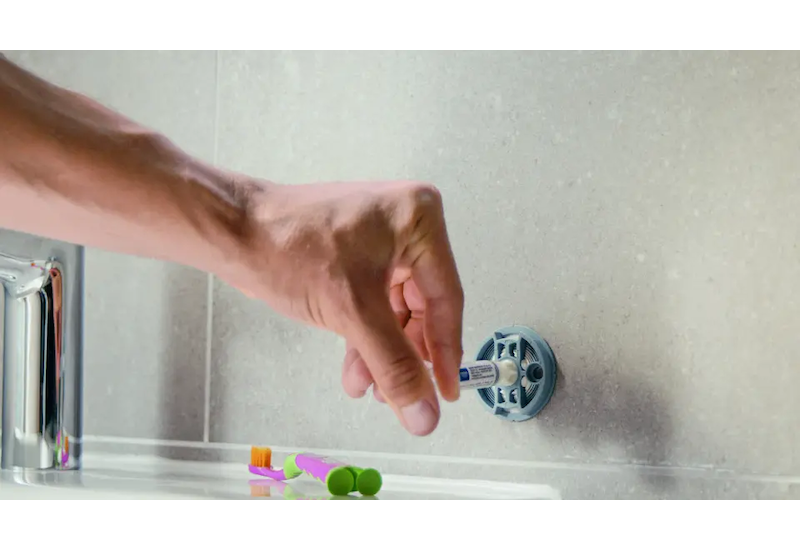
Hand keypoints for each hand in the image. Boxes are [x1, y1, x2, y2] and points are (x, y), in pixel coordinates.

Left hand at [223, 179, 463, 435]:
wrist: (231, 232)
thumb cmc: (289, 250)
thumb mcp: (352, 313)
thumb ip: (395, 367)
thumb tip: (425, 415)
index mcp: (420, 220)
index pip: (446, 298)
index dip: (446, 352)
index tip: (446, 393)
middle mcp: (407, 223)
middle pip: (422, 307)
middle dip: (405, 355)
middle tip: (400, 397)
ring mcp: (382, 238)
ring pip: (396, 310)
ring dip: (382, 352)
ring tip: (369, 389)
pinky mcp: (358, 254)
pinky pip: (375, 303)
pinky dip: (366, 337)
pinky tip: (356, 370)